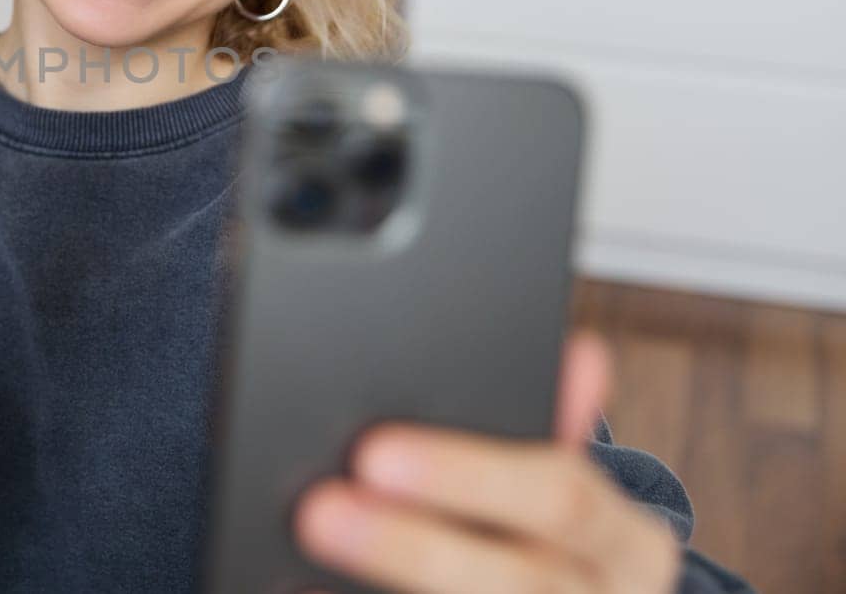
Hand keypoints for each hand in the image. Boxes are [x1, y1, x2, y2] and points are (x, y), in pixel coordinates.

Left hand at [294, 333, 681, 592]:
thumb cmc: (552, 548)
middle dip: (408, 547)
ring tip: (297, 564)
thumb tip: (579, 353)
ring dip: (388, 591)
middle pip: (519, 583)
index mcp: (627, 545)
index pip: (561, 498)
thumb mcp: (563, 496)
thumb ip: (549, 428)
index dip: (468, 475)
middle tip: (316, 508)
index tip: (373, 454)